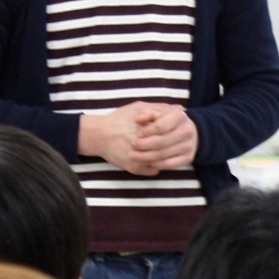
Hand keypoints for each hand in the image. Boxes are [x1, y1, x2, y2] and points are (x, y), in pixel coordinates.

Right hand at [78, 102, 198, 175]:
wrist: (99, 134)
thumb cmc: (119, 119)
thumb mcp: (139, 107)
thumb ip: (159, 108)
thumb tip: (180, 109)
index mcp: (148, 128)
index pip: (172, 132)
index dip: (176, 131)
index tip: (175, 130)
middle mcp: (144, 144)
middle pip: (168, 149)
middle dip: (174, 146)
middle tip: (175, 143)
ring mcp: (140, 158)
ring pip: (163, 162)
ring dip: (167, 158)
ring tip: (166, 152)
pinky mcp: (134, 168)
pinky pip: (154, 170)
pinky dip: (156, 166)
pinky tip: (156, 160)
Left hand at [132, 103, 198, 171]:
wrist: (188, 131)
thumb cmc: (168, 120)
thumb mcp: (159, 112)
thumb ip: (148, 113)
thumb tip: (138, 120)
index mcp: (179, 116)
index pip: (160, 126)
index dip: (147, 132)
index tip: (138, 134)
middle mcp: (187, 130)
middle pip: (161, 142)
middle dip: (143, 145)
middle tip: (132, 146)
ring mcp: (189, 145)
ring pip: (163, 154)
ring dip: (145, 157)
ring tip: (133, 156)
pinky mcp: (188, 158)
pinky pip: (169, 164)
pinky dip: (156, 164)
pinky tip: (147, 162)